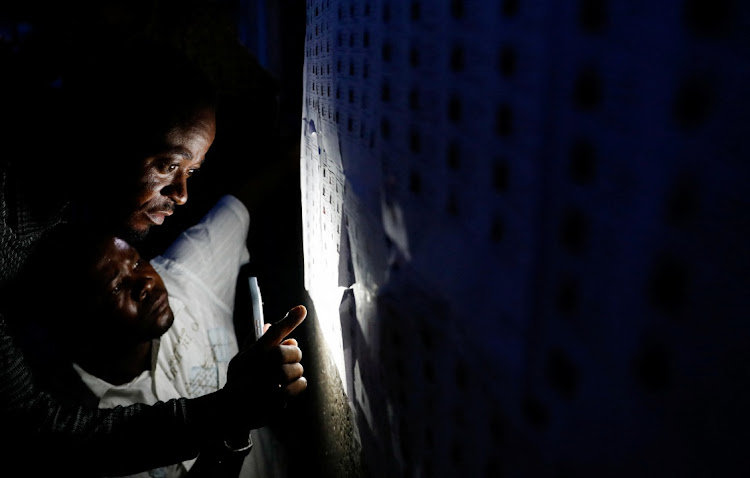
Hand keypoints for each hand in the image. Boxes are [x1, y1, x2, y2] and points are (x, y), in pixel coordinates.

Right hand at [224, 305, 307, 428]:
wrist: (232, 411)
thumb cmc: (238, 381)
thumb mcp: (242, 359)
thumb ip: (256, 342)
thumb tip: (267, 325)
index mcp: (255, 352)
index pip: (275, 332)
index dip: (289, 320)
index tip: (301, 310)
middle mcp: (264, 364)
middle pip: (295, 351)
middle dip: (293, 357)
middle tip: (282, 364)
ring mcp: (272, 381)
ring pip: (299, 369)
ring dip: (294, 374)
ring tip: (279, 380)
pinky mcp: (280, 397)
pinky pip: (301, 384)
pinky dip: (296, 387)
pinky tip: (284, 389)